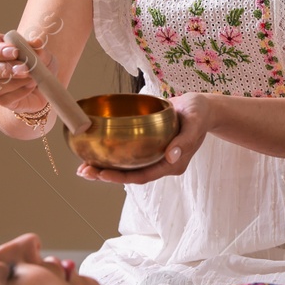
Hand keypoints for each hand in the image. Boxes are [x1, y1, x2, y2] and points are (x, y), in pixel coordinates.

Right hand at [0, 31, 52, 113]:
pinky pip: (3, 99)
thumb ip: (35, 46)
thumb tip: (36, 42)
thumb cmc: (34, 60)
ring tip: (32, 78)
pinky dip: (20, 93)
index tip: (15, 52)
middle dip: (6, 69)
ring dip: (15, 82)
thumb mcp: (38, 50)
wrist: (42, 82)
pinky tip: (30, 86)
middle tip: (25, 68)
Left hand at [79, 92, 214, 183]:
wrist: (203, 107)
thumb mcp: (195, 123)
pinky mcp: (148, 147)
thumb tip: (171, 156)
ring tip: (82, 167)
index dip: (121, 177)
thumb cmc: (200, 113)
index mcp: (173, 164)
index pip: (143, 175)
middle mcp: (161, 163)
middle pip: (130, 175)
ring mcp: (154, 156)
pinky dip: (111, 155)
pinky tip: (95, 151)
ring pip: (127, 167)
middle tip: (84, 171)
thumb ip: (185, 141)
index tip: (101, 174)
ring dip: (105, 168)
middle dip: (106, 175)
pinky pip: (128, 155)